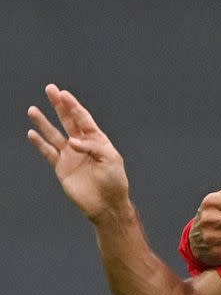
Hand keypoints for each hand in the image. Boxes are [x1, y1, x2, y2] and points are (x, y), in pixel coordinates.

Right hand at [27, 84, 130, 223]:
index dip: (73, 106)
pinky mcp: (61, 168)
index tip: (64, 94)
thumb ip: (92, 147)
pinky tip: (32, 133)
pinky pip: (48, 152)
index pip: (83, 119)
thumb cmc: (114, 182)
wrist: (107, 205)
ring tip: (33, 109)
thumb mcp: (110, 160)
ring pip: (54, 134)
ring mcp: (70, 156)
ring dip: (44, 122)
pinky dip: (39, 143)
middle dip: (59, 105)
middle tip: (50, 89)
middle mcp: (82, 145)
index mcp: (97, 140)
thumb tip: (71, 142)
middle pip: (68, 121)